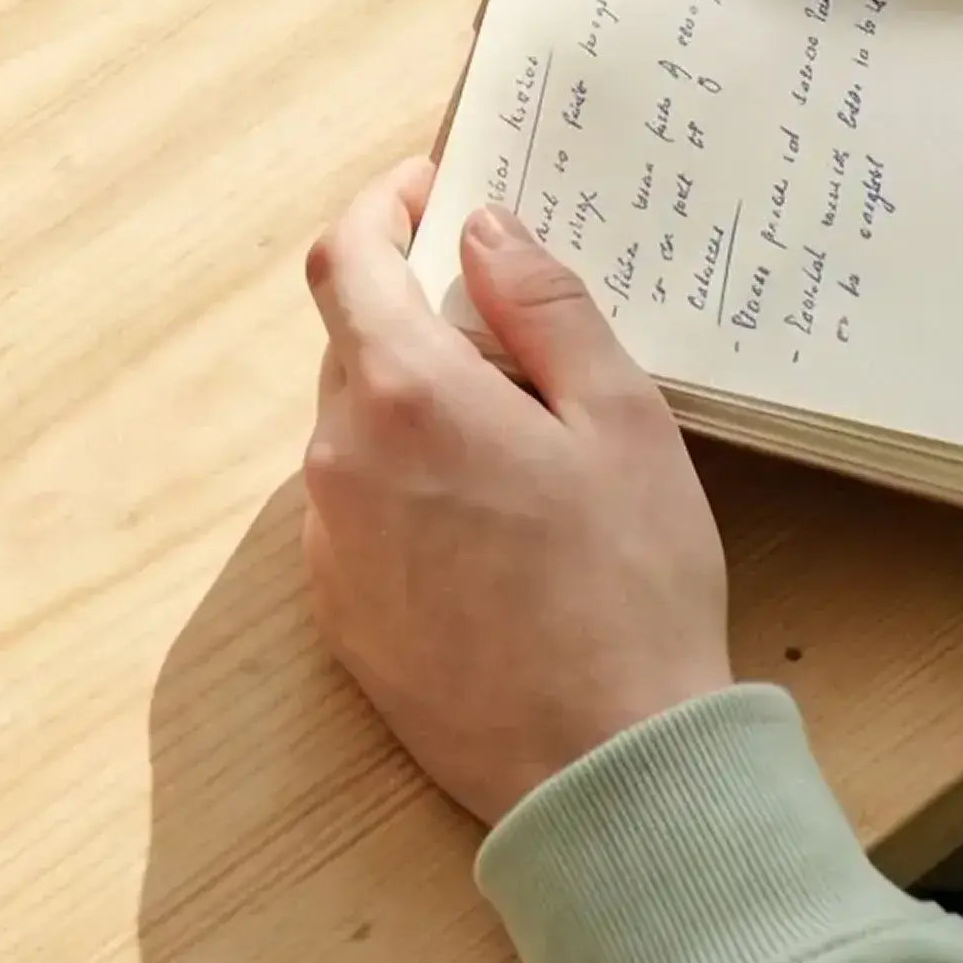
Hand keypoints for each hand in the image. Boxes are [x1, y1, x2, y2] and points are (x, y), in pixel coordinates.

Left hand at [301, 162, 731, 826]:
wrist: (605, 772)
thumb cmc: (632, 589)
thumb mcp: (620, 419)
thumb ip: (544, 306)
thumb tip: (483, 229)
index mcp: (403, 395)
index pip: (345, 258)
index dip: (380, 209)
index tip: (428, 191)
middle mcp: (340, 461)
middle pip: (354, 344)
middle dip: (419, 315)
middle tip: (516, 334)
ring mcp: (330, 545)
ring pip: (358, 431)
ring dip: (419, 408)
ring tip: (524, 447)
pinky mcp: (342, 616)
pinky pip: (359, 511)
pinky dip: (409, 486)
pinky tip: (494, 530)